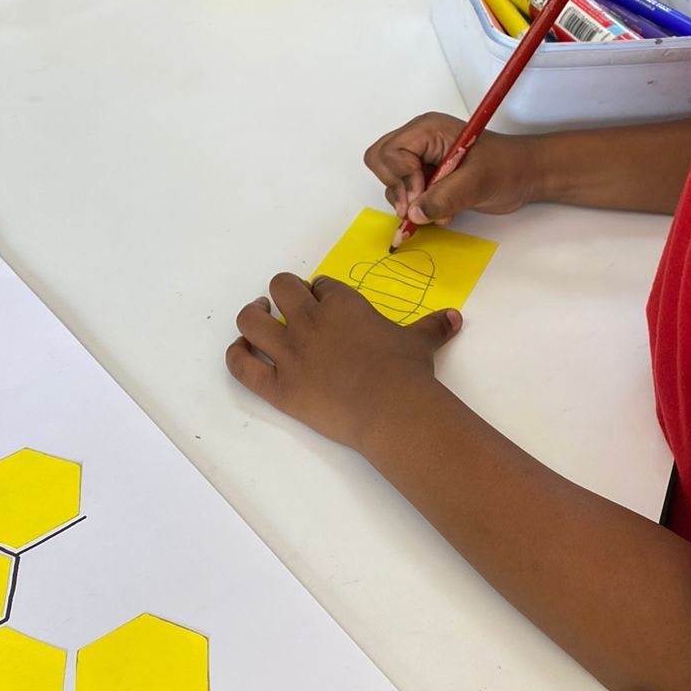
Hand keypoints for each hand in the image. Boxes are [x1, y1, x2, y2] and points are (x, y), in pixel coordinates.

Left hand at [226, 273, 459, 450]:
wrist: (389, 405)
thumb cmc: (405, 369)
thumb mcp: (420, 342)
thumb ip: (432, 327)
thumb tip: (455, 317)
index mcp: (342, 305)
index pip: (322, 285)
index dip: (321, 292)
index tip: (324, 301)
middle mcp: (309, 321)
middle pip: (282, 288)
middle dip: (284, 293)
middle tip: (288, 304)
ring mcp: (289, 353)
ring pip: (251, 320)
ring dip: (252, 315)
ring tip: (259, 316)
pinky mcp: (276, 385)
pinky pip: (241, 366)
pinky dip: (235, 355)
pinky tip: (240, 350)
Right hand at [365, 112, 545, 226]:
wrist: (524, 176)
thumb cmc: (507, 167)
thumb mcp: (477, 181)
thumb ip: (444, 197)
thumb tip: (413, 214)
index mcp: (428, 130)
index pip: (391, 152)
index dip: (403, 178)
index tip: (422, 197)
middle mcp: (418, 141)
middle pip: (380, 161)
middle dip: (397, 188)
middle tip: (419, 205)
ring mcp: (420, 160)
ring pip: (390, 182)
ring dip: (409, 203)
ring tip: (440, 212)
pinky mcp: (425, 178)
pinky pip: (404, 195)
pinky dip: (416, 209)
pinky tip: (440, 213)